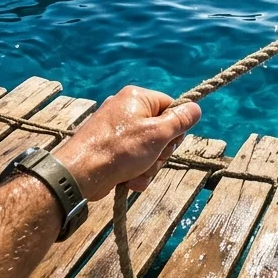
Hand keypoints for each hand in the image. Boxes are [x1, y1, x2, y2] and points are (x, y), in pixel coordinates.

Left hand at [53, 86, 201, 200]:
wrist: (81, 173)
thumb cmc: (120, 149)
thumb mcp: (158, 133)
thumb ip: (180, 120)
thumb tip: (196, 108)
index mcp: (137, 98)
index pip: (171, 106)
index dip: (176, 127)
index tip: (170, 141)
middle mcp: (126, 110)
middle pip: (161, 131)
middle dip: (160, 152)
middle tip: (151, 158)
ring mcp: (117, 131)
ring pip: (150, 150)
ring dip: (149, 167)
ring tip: (136, 172)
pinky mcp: (111, 150)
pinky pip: (135, 160)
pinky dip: (136, 172)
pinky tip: (128, 180)